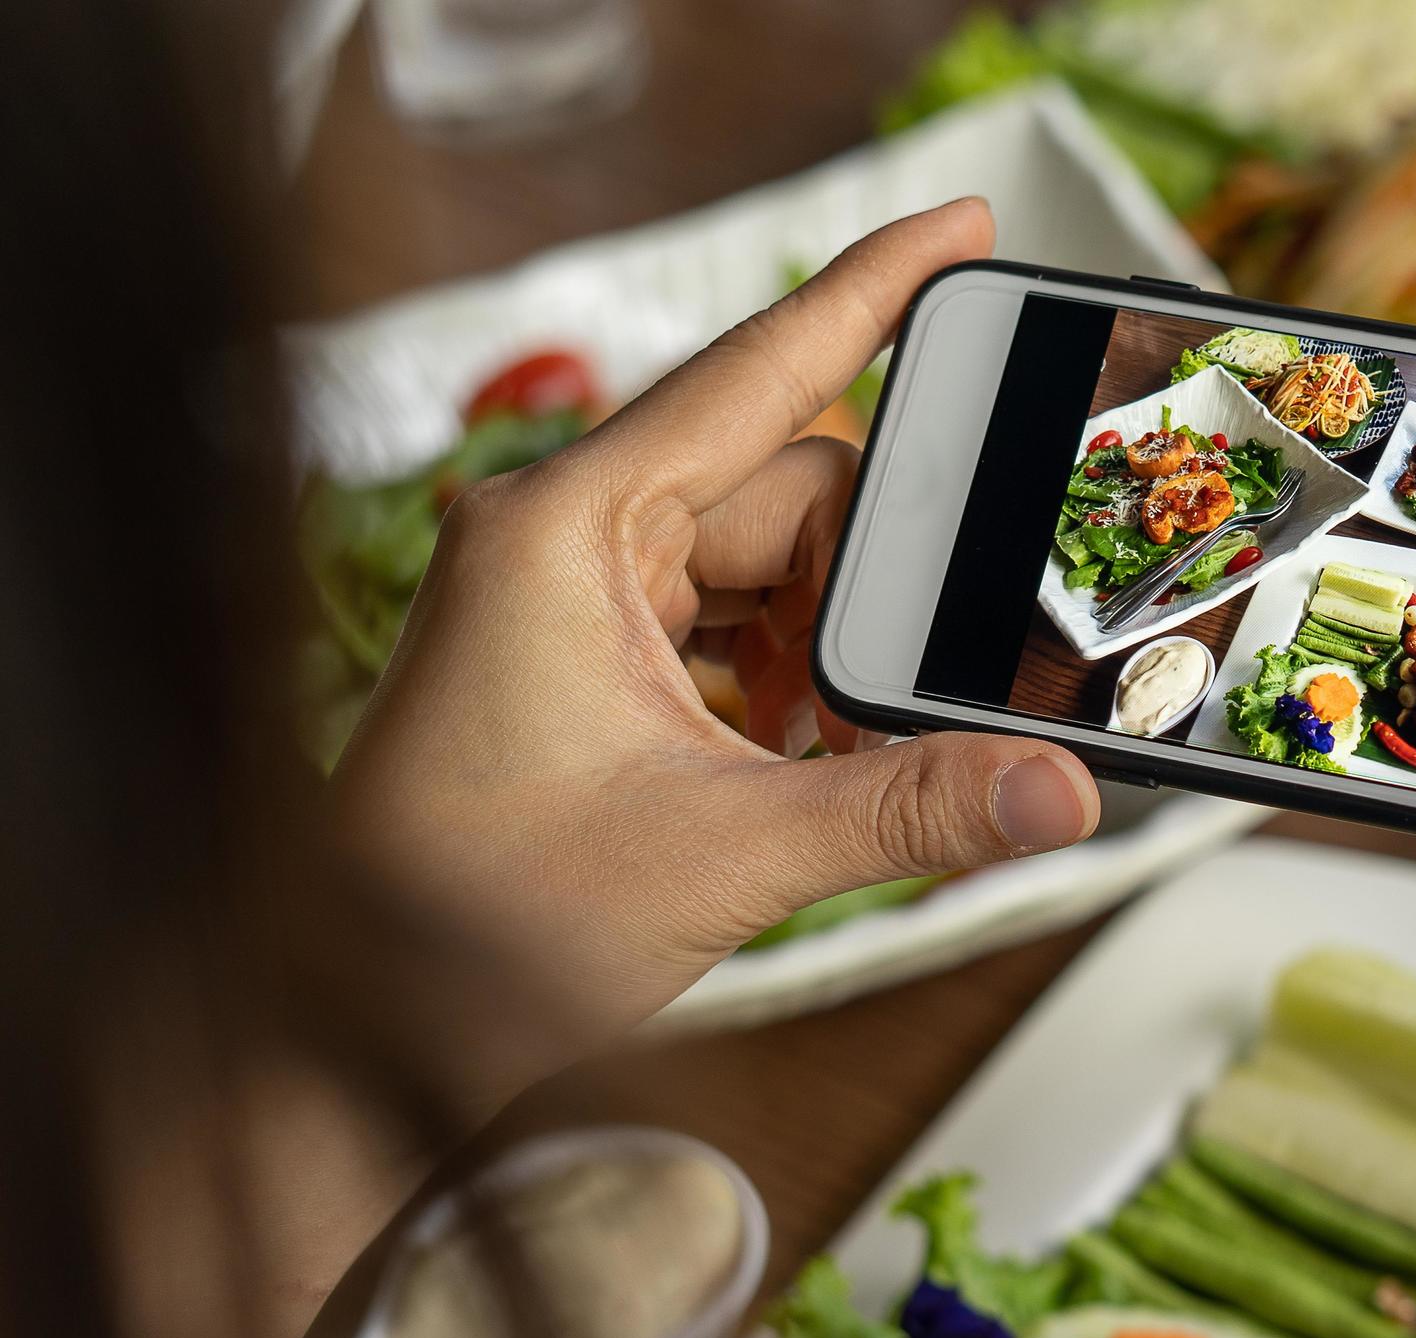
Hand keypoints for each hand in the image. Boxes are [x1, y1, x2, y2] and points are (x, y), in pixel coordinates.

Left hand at [331, 201, 1096, 1097]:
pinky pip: (728, 628)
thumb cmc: (465, 921)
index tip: (964, 232)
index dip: (873, 291)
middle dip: (872, 590)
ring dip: (831, 654)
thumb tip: (1056, 788)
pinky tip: (806, 762)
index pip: (758, 374)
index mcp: (566, 530)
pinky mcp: (584, 661)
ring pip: (766, 570)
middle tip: (920, 692)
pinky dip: (789, 687)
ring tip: (843, 758)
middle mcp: (560, 540)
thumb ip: (907, 809)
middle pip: (787, 495)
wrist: (356, 1023)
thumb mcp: (725, 856)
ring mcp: (569, 600)